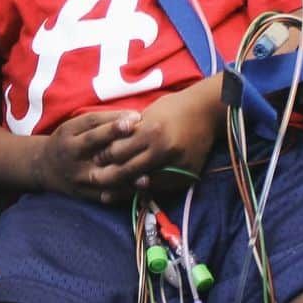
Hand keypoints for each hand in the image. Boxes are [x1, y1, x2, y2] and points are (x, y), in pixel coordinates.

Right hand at [39, 109, 142, 202]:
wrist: (45, 167)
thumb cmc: (69, 141)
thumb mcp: (75, 127)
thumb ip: (100, 122)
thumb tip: (133, 117)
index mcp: (68, 133)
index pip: (90, 123)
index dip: (113, 120)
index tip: (135, 116)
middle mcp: (70, 153)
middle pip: (93, 142)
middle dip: (115, 136)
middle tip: (139, 132)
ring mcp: (76, 175)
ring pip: (101, 173)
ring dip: (124, 173)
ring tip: (145, 171)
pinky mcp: (82, 193)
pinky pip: (104, 193)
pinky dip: (122, 191)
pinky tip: (140, 187)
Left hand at [100, 77, 223, 196]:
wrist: (207, 112)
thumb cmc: (173, 108)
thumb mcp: (148, 114)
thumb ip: (129, 132)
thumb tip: (106, 147)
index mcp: (151, 131)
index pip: (118, 151)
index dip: (104, 156)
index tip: (96, 158)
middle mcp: (163, 150)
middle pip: (127, 171)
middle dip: (109, 177)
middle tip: (95, 179)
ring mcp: (176, 164)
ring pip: (143, 184)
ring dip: (124, 189)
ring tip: (108, 193)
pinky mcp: (187, 174)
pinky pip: (161, 187)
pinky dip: (146, 189)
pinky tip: (133, 190)